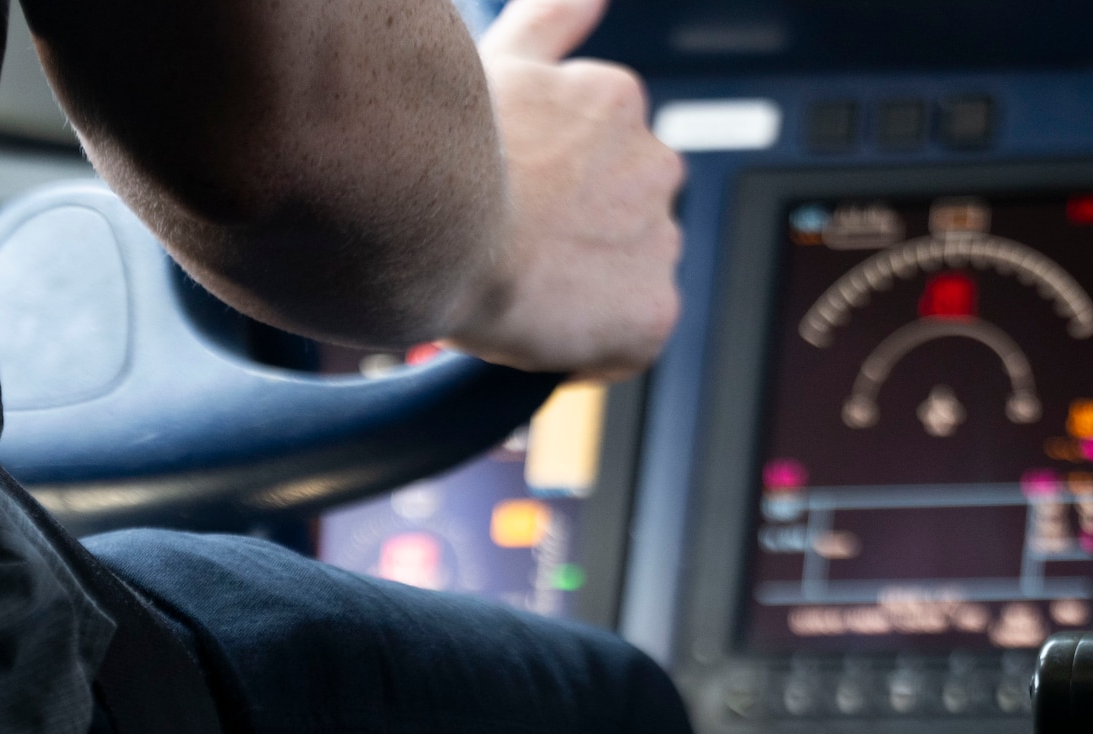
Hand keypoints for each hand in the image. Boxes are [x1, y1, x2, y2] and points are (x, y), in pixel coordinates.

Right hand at [445, 0, 683, 377]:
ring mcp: (660, 242)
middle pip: (621, 216)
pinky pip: (632, 338)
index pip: (602, 158)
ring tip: (523, 281)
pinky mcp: (653, 313)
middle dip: (577, 233)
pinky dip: (596, 343)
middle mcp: (657, 167)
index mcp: (620, 103)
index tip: (512, 196)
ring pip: (627, 275)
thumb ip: (552, 18)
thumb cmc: (447, 145)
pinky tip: (546, 323)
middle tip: (510, 241)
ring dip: (587, 285)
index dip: (552, 187)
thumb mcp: (499, 59)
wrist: (432, 226)